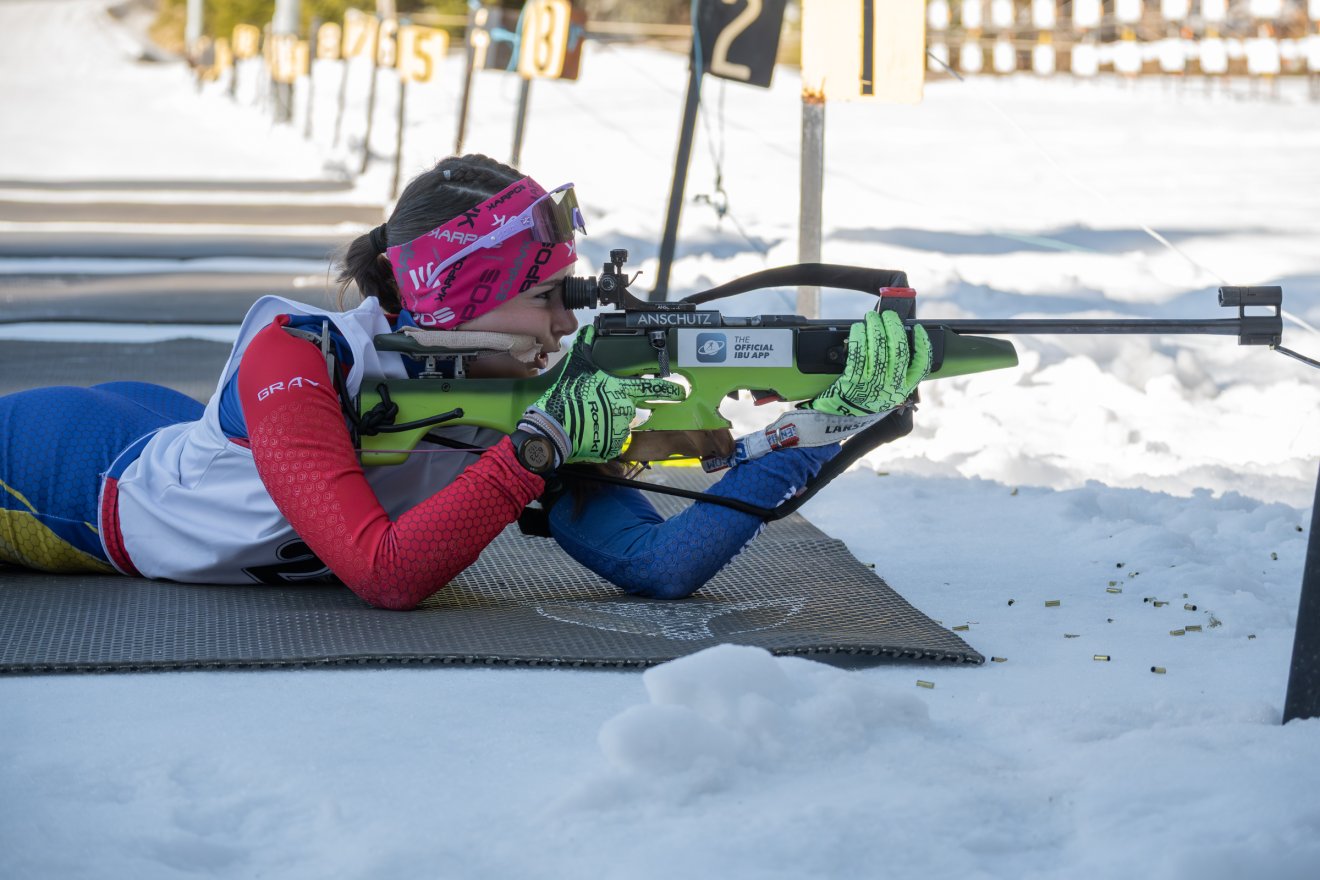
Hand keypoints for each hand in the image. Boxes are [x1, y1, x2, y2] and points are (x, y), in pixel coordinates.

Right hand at [519, 325, 685, 464]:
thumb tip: (589, 329)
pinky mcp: (610, 447)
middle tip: (595, 405)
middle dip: (615, 405)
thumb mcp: (576, 365)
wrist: (553, 427)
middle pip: (629, 407)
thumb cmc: (566, 395)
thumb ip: (586, 346)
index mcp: (622, 390)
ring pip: (620, 424)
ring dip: (608, 421)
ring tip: (588, 418)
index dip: (671, 389)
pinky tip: (588, 431)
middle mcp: (625, 410)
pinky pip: (610, 441)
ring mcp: (619, 430)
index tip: (683, 390)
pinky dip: (602, 437)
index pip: (654, 389)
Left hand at [809, 310, 930, 416]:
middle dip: (893, 327)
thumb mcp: (886, 389)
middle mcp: (892, 387)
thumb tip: (894, 336)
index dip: (923, 344)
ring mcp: (874, 385)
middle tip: (887, 315)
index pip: (922, 365)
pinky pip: (858, 353)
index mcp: (904, 388)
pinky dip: (858, 337)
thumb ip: (895, 370)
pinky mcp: (854, 382)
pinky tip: (857, 328)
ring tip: (871, 317)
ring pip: (878, 349)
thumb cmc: (864, 397)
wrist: (839, 418)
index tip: (918, 329)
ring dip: (875, 328)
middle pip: (899, 350)